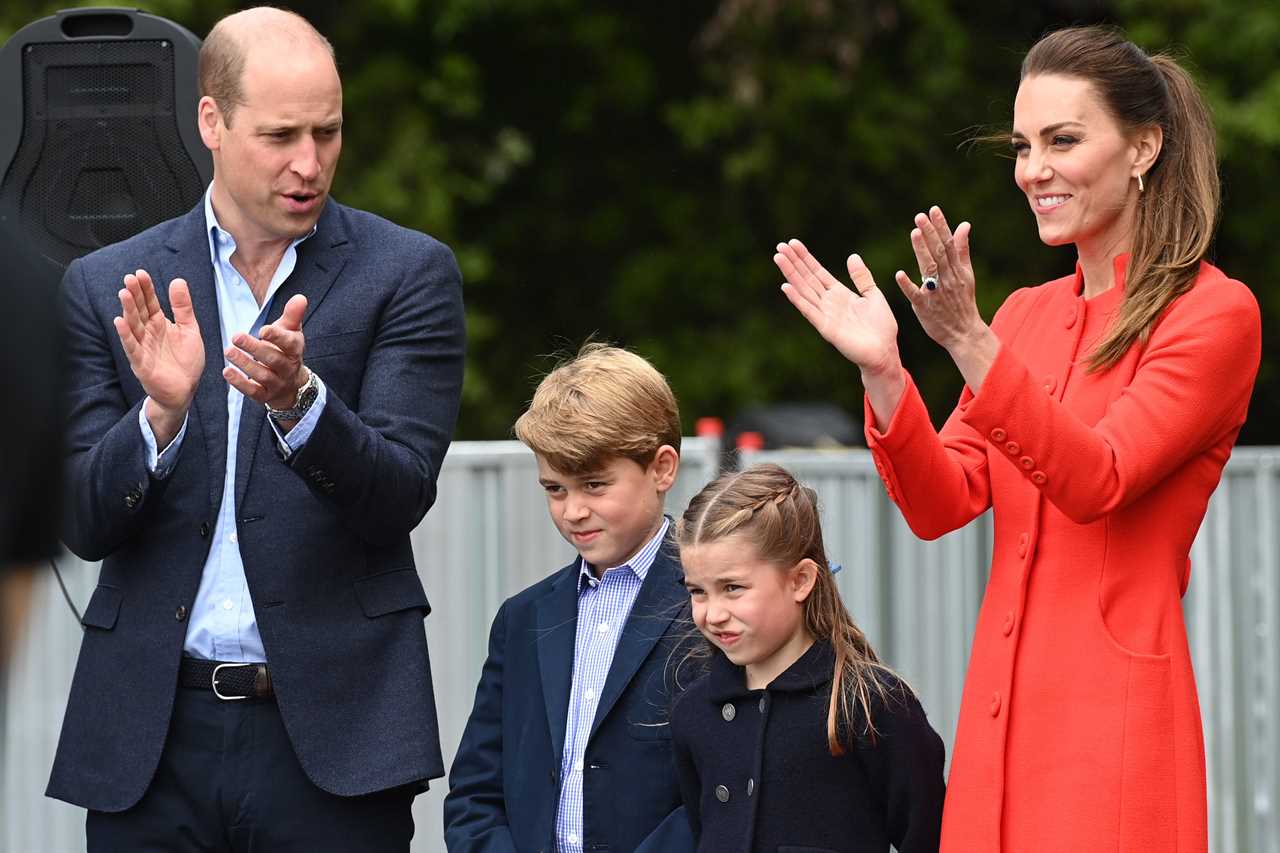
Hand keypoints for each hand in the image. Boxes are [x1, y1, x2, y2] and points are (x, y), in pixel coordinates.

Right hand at [113, 269, 204, 421]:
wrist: (185, 389)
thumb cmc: (186, 361)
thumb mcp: (190, 330)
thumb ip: (183, 308)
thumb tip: (178, 280)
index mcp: (160, 324)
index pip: (150, 303)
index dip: (146, 289)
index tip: (141, 273)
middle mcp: (148, 334)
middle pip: (139, 311)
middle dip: (134, 295)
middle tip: (130, 278)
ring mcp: (143, 347)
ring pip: (133, 326)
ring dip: (127, 310)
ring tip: (124, 293)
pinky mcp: (141, 363)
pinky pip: (132, 347)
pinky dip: (126, 335)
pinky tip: (120, 322)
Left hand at [223, 294, 308, 410]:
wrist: (291, 384)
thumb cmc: (286, 351)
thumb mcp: (291, 332)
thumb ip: (293, 315)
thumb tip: (300, 297)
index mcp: (295, 350)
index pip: (289, 344)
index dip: (277, 337)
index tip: (263, 330)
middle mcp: (288, 368)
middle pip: (273, 359)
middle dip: (255, 348)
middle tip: (236, 337)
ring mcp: (277, 383)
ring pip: (262, 375)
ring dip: (245, 364)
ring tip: (228, 351)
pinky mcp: (265, 395)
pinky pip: (253, 391)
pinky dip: (240, 383)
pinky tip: (227, 372)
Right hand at [774, 238, 901, 376]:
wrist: (884, 352)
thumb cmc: (881, 327)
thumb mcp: (874, 295)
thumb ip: (862, 277)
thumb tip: (852, 256)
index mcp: (839, 294)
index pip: (818, 272)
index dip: (806, 258)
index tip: (793, 244)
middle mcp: (828, 303)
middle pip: (807, 278)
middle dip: (794, 262)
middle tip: (780, 246)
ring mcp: (825, 314)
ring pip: (804, 290)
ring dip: (791, 274)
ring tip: (779, 258)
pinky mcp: (825, 327)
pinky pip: (808, 310)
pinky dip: (797, 298)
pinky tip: (786, 286)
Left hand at [893, 207, 986, 351]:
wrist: (964, 332)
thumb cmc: (962, 301)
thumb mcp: (966, 274)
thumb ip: (962, 250)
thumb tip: (964, 225)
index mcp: (956, 270)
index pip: (948, 244)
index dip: (941, 226)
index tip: (933, 209)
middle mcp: (947, 278)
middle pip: (939, 253)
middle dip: (930, 233)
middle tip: (920, 216)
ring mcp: (936, 293)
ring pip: (929, 269)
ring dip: (921, 251)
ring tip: (914, 233)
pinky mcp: (925, 307)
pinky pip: (916, 295)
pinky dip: (908, 285)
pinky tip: (899, 274)